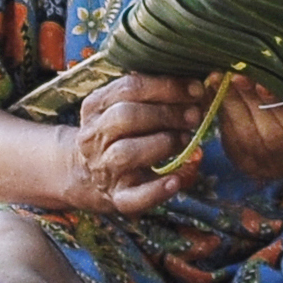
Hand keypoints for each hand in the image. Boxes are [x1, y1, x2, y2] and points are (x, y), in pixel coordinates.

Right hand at [64, 74, 214, 214]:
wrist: (87, 173)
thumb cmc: (117, 132)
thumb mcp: (121, 107)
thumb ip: (149, 94)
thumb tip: (194, 85)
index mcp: (95, 106)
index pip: (129, 87)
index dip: (167, 86)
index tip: (196, 89)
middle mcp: (94, 136)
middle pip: (127, 117)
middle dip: (166, 113)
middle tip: (195, 115)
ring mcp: (103, 168)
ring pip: (127, 153)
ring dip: (163, 143)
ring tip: (187, 140)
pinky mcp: (116, 197)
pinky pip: (133, 198)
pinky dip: (156, 190)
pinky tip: (175, 181)